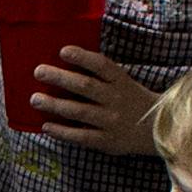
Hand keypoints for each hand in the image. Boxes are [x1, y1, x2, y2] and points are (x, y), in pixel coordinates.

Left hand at [29, 47, 156, 154]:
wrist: (157, 130)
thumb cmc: (132, 101)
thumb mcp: (124, 83)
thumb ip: (102, 76)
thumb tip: (68, 63)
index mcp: (121, 81)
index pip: (101, 65)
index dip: (82, 57)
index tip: (63, 51)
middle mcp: (116, 99)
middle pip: (85, 86)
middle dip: (60, 78)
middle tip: (39, 72)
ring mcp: (111, 121)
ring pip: (78, 111)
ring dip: (54, 105)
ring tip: (35, 99)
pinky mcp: (106, 141)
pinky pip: (81, 136)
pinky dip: (62, 132)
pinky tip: (46, 126)